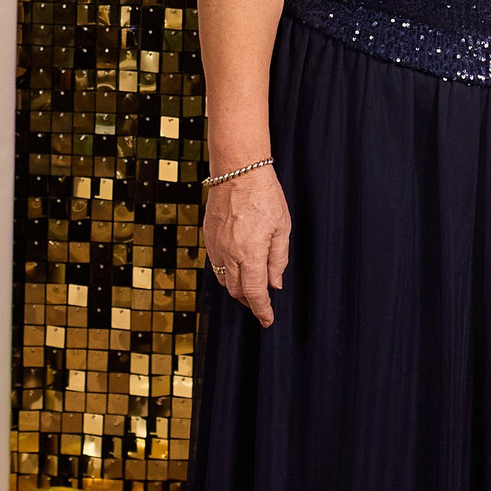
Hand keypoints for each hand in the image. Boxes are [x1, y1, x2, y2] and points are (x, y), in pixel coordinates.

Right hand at [204, 164, 290, 325]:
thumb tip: (274, 284)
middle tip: (262, 305)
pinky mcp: (208, 236)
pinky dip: (227, 273)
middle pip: (237, 291)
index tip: (268, 320)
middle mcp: (229, 254)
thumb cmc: (264, 195)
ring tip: (251, 289)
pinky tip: (238, 268)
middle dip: (250, 302)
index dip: (262, 310)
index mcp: (250, 255)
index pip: (255, 294)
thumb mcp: (282, 228)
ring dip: (238, 289)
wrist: (237, 170)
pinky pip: (216, 264)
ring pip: (224, 280)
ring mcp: (215, 246)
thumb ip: (278, 260)